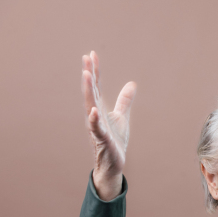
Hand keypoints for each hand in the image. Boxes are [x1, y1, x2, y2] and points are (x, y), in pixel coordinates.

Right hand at [82, 51, 136, 180]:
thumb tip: (132, 83)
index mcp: (100, 109)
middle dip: (88, 75)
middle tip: (86, 57)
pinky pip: (97, 129)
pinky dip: (94, 120)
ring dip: (88, 91)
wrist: (114, 162)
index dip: (95, 71)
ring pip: (90, 106)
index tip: (92, 54)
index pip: (96, 86)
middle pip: (91, 92)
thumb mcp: (122, 116)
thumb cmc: (115, 140)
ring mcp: (97, 127)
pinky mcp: (102, 139)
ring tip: (85, 74)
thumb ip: (124, 100)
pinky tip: (93, 111)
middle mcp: (95, 115)